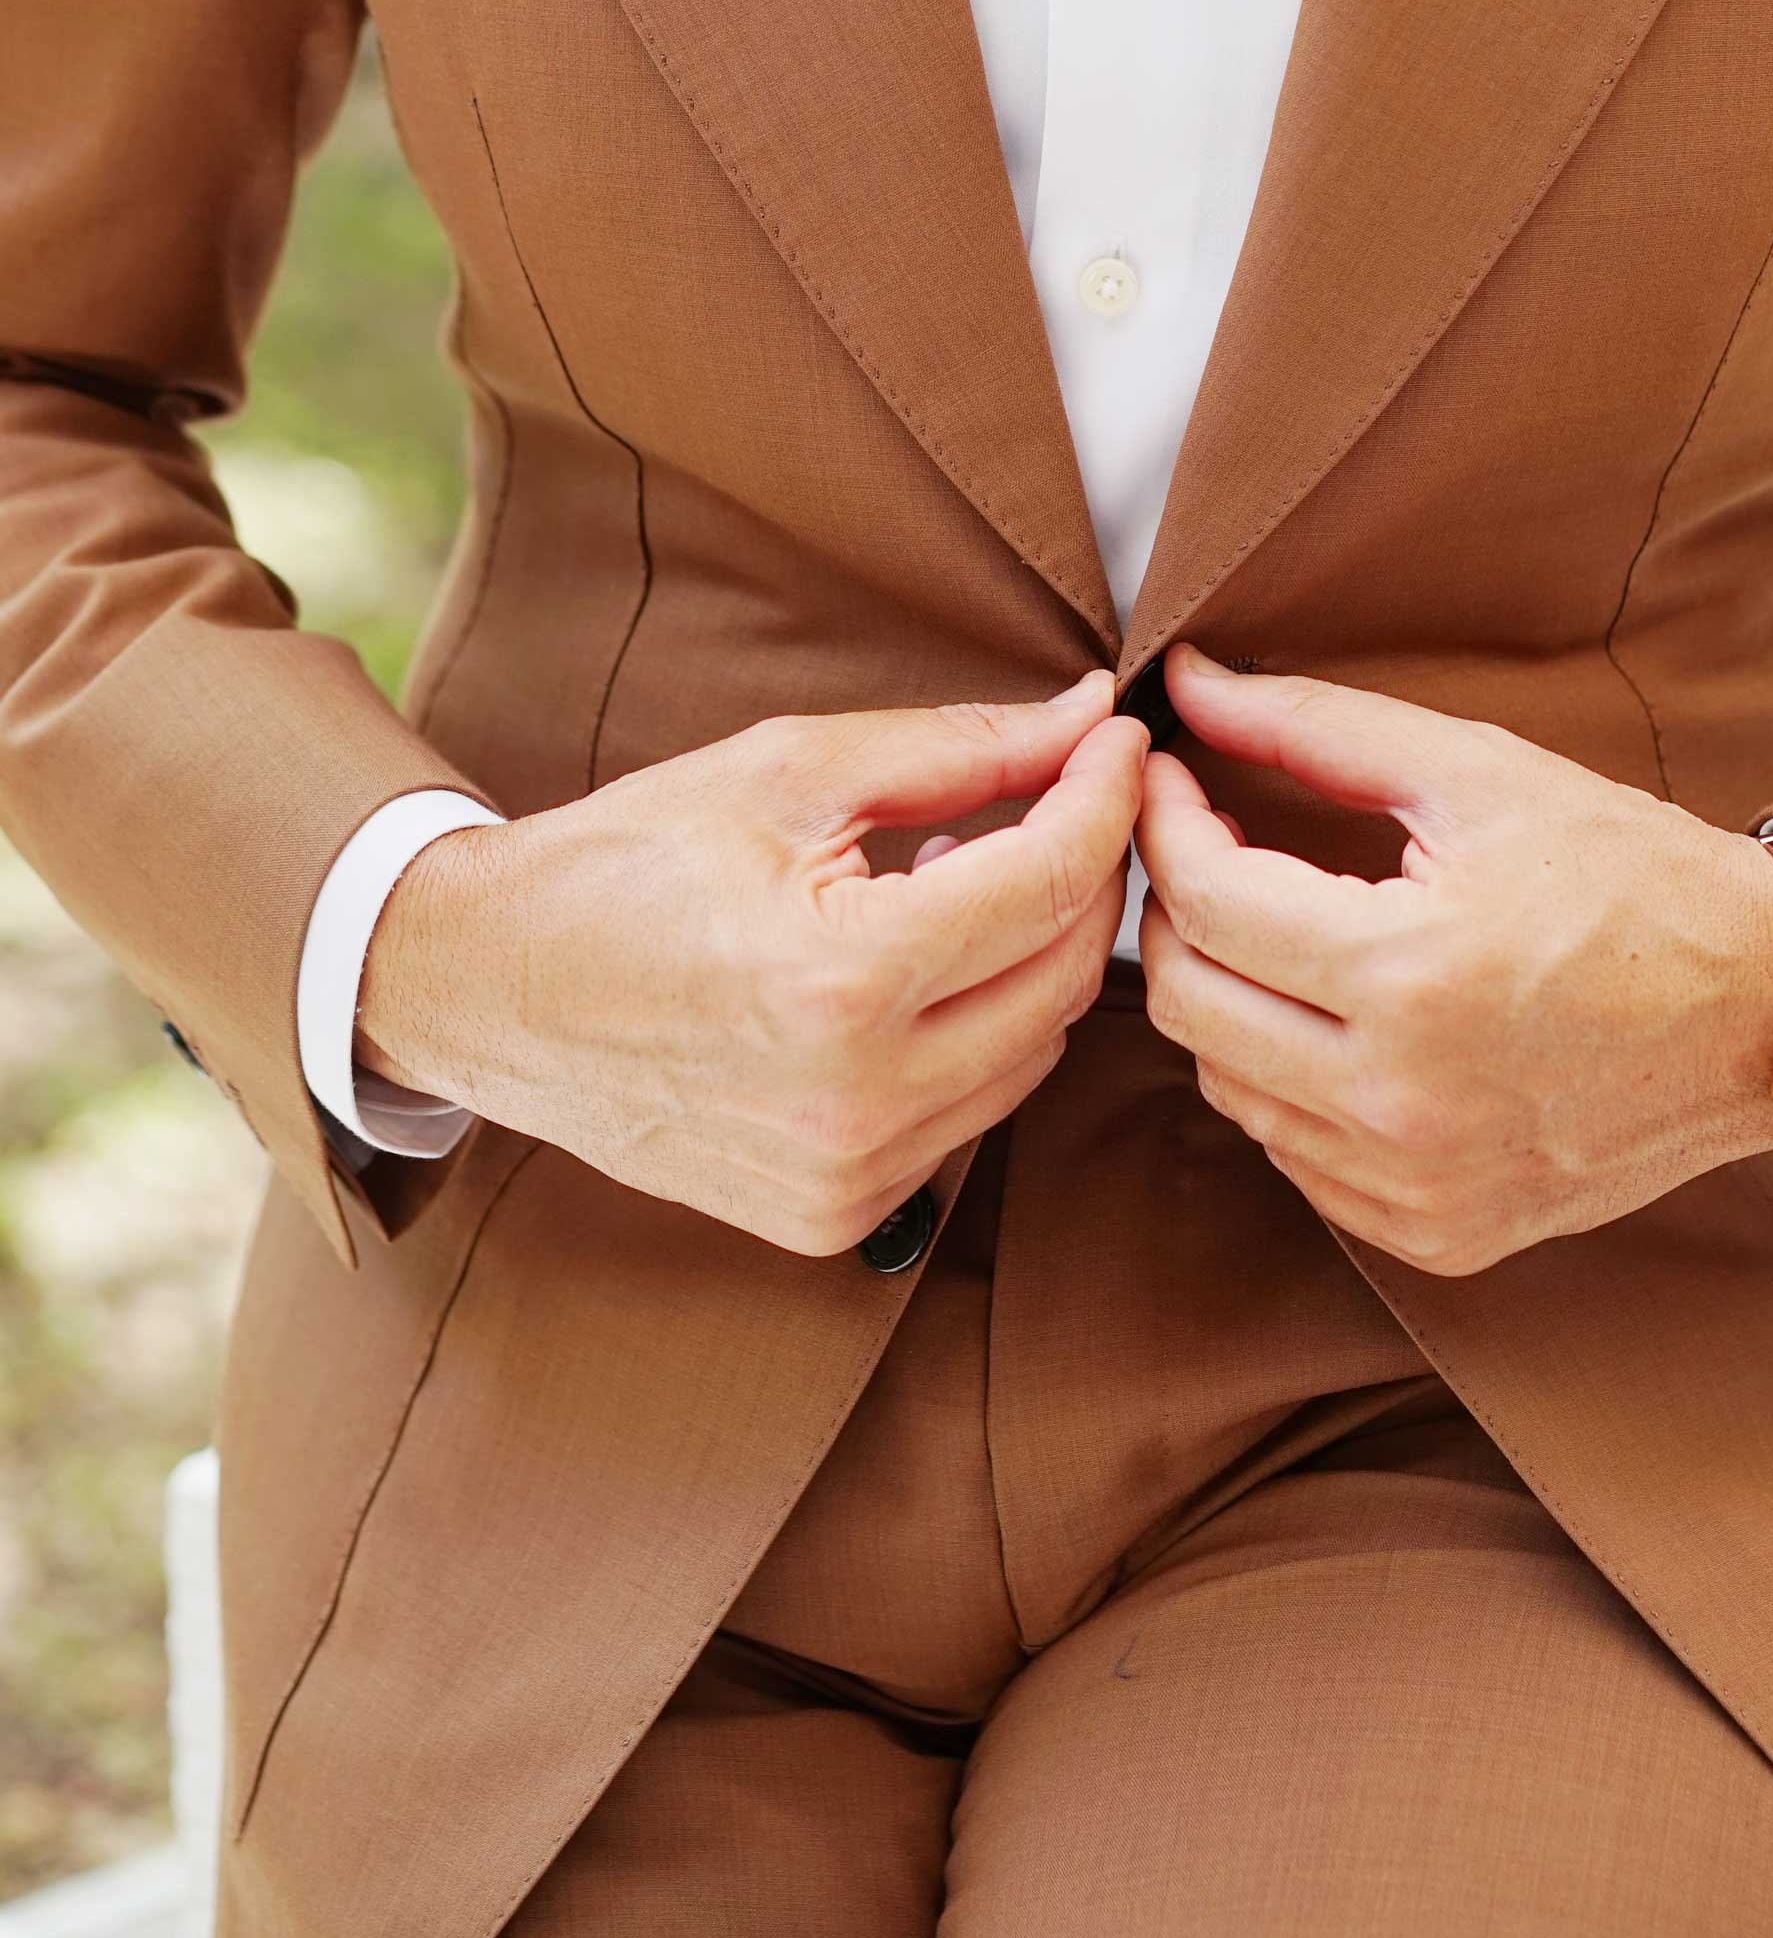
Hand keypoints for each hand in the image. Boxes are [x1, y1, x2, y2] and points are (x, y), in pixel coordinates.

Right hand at [358, 674, 1143, 1257]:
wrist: (491, 988)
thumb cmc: (628, 861)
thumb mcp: (790, 771)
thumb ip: (959, 749)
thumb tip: (1086, 718)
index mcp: (844, 981)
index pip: (1052, 881)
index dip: (1104, 796)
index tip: (1116, 740)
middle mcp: (858, 1101)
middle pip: (1069, 975)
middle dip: (1083, 873)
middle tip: (1060, 796)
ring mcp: (849, 1177)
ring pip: (1036, 1052)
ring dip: (1033, 958)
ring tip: (962, 879)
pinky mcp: (835, 1218)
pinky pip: (970, 1113)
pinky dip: (975, 1032)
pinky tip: (913, 969)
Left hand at [1136, 647, 1772, 1276]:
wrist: (1769, 1012)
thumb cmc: (1632, 874)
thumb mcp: (1479, 774)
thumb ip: (1315, 727)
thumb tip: (1190, 684)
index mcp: (1411, 976)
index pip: (1206, 904)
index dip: (1163, 825)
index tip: (1170, 777)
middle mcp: (1401, 1102)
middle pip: (1186, 1006)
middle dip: (1173, 912)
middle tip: (1205, 848)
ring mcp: (1417, 1186)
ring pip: (1228, 1088)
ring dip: (1227, 998)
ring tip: (1279, 929)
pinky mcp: (1437, 1236)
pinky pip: (1297, 1158)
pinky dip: (1289, 1084)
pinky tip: (1340, 1021)